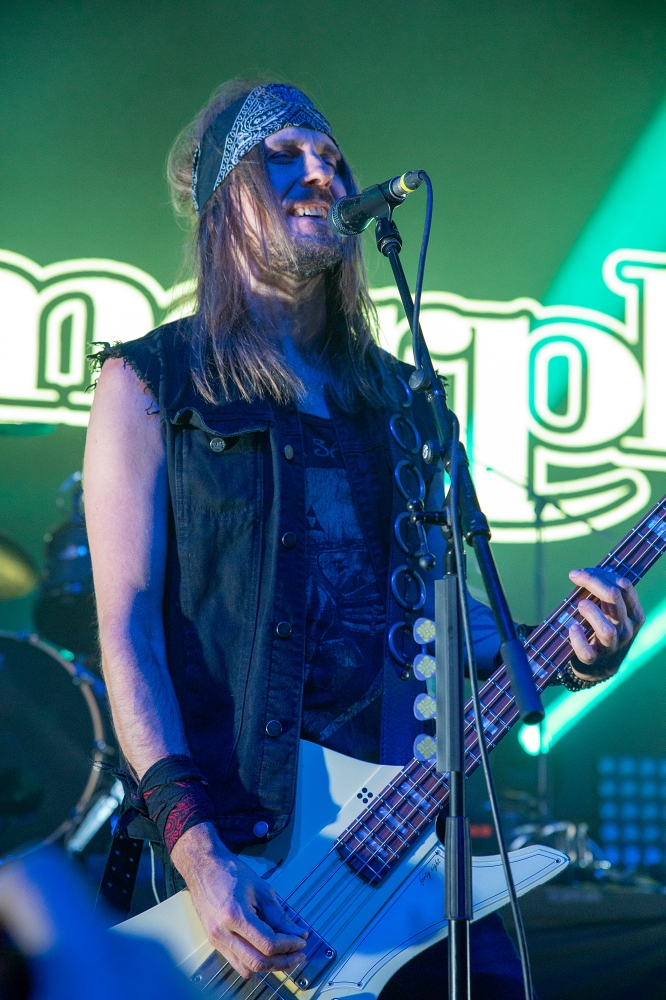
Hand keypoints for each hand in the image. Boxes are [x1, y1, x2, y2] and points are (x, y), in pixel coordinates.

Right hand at [170, 823, 307, 979]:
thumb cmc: (230, 872)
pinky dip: (254, 963)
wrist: (203, 867)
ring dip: (269, 966)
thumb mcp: (261, 888)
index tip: (301, 941)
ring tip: (285, 955)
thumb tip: (297, 934)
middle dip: (283, 961)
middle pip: (258, 962)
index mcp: (235, 915)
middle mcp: (222, 933)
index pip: (267, 944)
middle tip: (298, 953)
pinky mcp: (214, 942)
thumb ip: (279, 915)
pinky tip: (266, 953)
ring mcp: (216, 940)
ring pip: (247, 969)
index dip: (289, 946)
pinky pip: (236, 963)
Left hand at [567, 569, 644, 680]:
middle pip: (615, 600)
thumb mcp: (611, 611)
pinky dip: (578, 640)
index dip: (603, 575)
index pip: (624, 587)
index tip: (581, 572)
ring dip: (592, 613)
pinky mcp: (594, 659)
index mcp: (634, 614)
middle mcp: (626, 630)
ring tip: (580, 604)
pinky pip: (587, 652)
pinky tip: (572, 628)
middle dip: (594, 583)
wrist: (601, 665)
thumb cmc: (603, 627)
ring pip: (606, 630)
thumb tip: (583, 573)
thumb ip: (602, 593)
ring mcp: (612, 646)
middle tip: (576, 576)